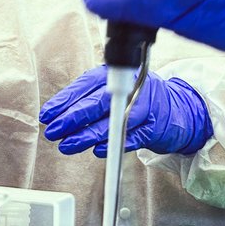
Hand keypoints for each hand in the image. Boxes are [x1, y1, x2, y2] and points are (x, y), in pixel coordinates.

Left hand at [39, 65, 212, 156]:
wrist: (176, 109)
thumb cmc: (136, 99)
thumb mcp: (113, 90)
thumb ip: (88, 97)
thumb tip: (57, 112)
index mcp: (116, 75)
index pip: (85, 86)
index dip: (64, 101)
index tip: (48, 114)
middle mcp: (129, 88)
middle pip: (96, 103)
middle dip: (71, 119)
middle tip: (54, 131)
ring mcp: (143, 107)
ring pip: (111, 123)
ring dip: (86, 136)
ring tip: (67, 145)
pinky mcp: (153, 127)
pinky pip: (130, 138)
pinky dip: (112, 145)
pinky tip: (97, 150)